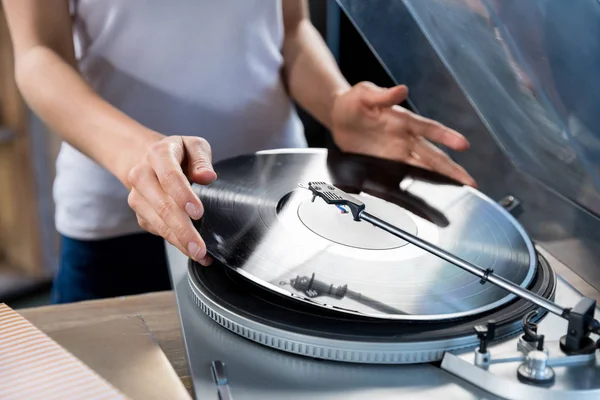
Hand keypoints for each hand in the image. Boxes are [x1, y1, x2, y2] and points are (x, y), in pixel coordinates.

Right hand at [126, 135, 216, 265]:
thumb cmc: (177, 154)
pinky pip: (157, 230)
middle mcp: (142, 175)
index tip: (198, 212)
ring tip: (199, 253)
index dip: (183, 195)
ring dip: (178, 240)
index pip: (170, 176)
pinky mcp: (140, 213)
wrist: (146, 159)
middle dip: (182, 229)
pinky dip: (175, 242)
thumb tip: (207, 176)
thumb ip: (202, 159)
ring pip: (157, 222)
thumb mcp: (193, 146)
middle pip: (162, 205)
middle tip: (199, 246)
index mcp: (158, 154)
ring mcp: (138, 196)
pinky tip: (191, 249)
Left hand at [330, 82, 476, 186]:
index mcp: (403, 120)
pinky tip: (429, 194)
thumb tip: (401, 90)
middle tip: (471, 182)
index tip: (463, 145)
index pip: (429, 128)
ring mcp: (396, 152)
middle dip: (452, 169)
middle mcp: (405, 138)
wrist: (338, 115)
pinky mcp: (385, 163)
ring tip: (460, 189)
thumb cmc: (353, 101)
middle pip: (433, 155)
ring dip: (442, 179)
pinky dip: (417, 185)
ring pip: (424, 168)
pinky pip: (404, 176)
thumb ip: (382, 95)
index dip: (446, 136)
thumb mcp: (364, 94)